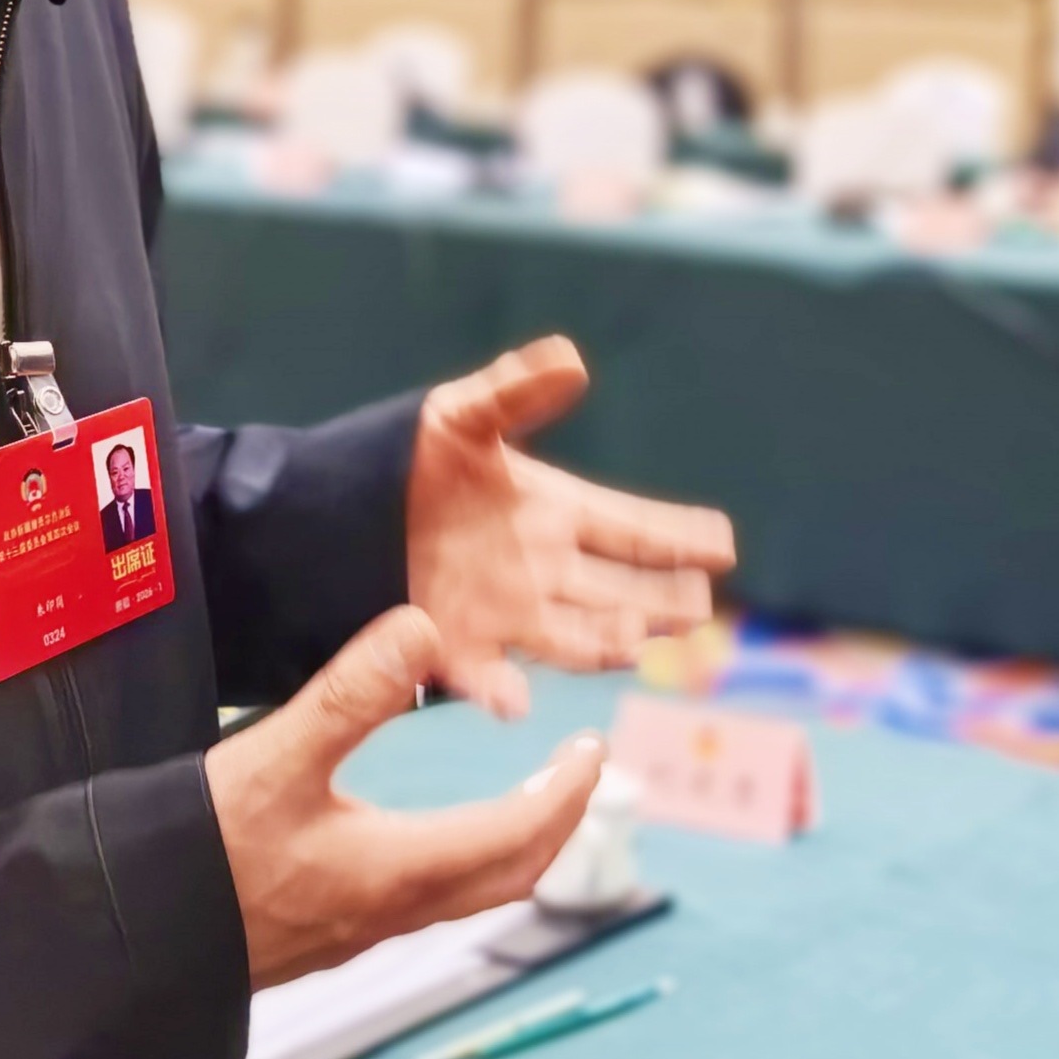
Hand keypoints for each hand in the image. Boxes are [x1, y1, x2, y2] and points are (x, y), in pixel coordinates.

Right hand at [205, 606, 605, 990]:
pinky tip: (434, 837)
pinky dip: (465, 864)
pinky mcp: (326, 939)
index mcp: (398, 870)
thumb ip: (351, 693)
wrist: (125, 942)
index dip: (566, 792)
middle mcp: (392, 912)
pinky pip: (427, 904)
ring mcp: (359, 933)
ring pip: (470, 896)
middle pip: (510, 877)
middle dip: (557, 822)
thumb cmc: (198, 853)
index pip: (518, 834)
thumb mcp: (274, 756)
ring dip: (514, 846)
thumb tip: (423, 627)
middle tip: (580, 773)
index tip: (595, 750)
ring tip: (527, 799)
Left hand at [405, 337, 737, 717]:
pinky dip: (500, 689)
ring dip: (605, 640)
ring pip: (576, 636)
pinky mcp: (454, 647)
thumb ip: (516, 392)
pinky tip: (513, 699)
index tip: (724, 543)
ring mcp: (505, 613)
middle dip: (664, 599)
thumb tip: (573, 359)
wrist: (335, 514)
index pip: (633, 527)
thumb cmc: (405, 456)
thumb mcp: (461, 414)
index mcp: (555, 510)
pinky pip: (487, 675)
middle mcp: (543, 568)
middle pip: (622, 589)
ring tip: (636, 639)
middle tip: (701, 604)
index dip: (678, 536)